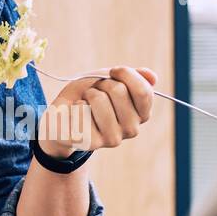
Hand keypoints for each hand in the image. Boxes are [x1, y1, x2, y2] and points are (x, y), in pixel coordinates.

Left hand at [37, 66, 156, 158]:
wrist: (64, 116)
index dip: (125, 73)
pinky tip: (75, 116)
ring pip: (98, 98)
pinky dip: (74, 106)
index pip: (143, 91)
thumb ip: (134, 77)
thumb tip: (152, 77)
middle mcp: (131, 130)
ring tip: (85, 103)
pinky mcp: (91, 143)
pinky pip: (81, 111)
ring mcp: (112, 139)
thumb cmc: (91, 95)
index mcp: (142, 114)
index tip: (112, 72)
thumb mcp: (113, 80)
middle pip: (118, 90)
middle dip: (101, 83)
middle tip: (95, 93)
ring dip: (87, 94)